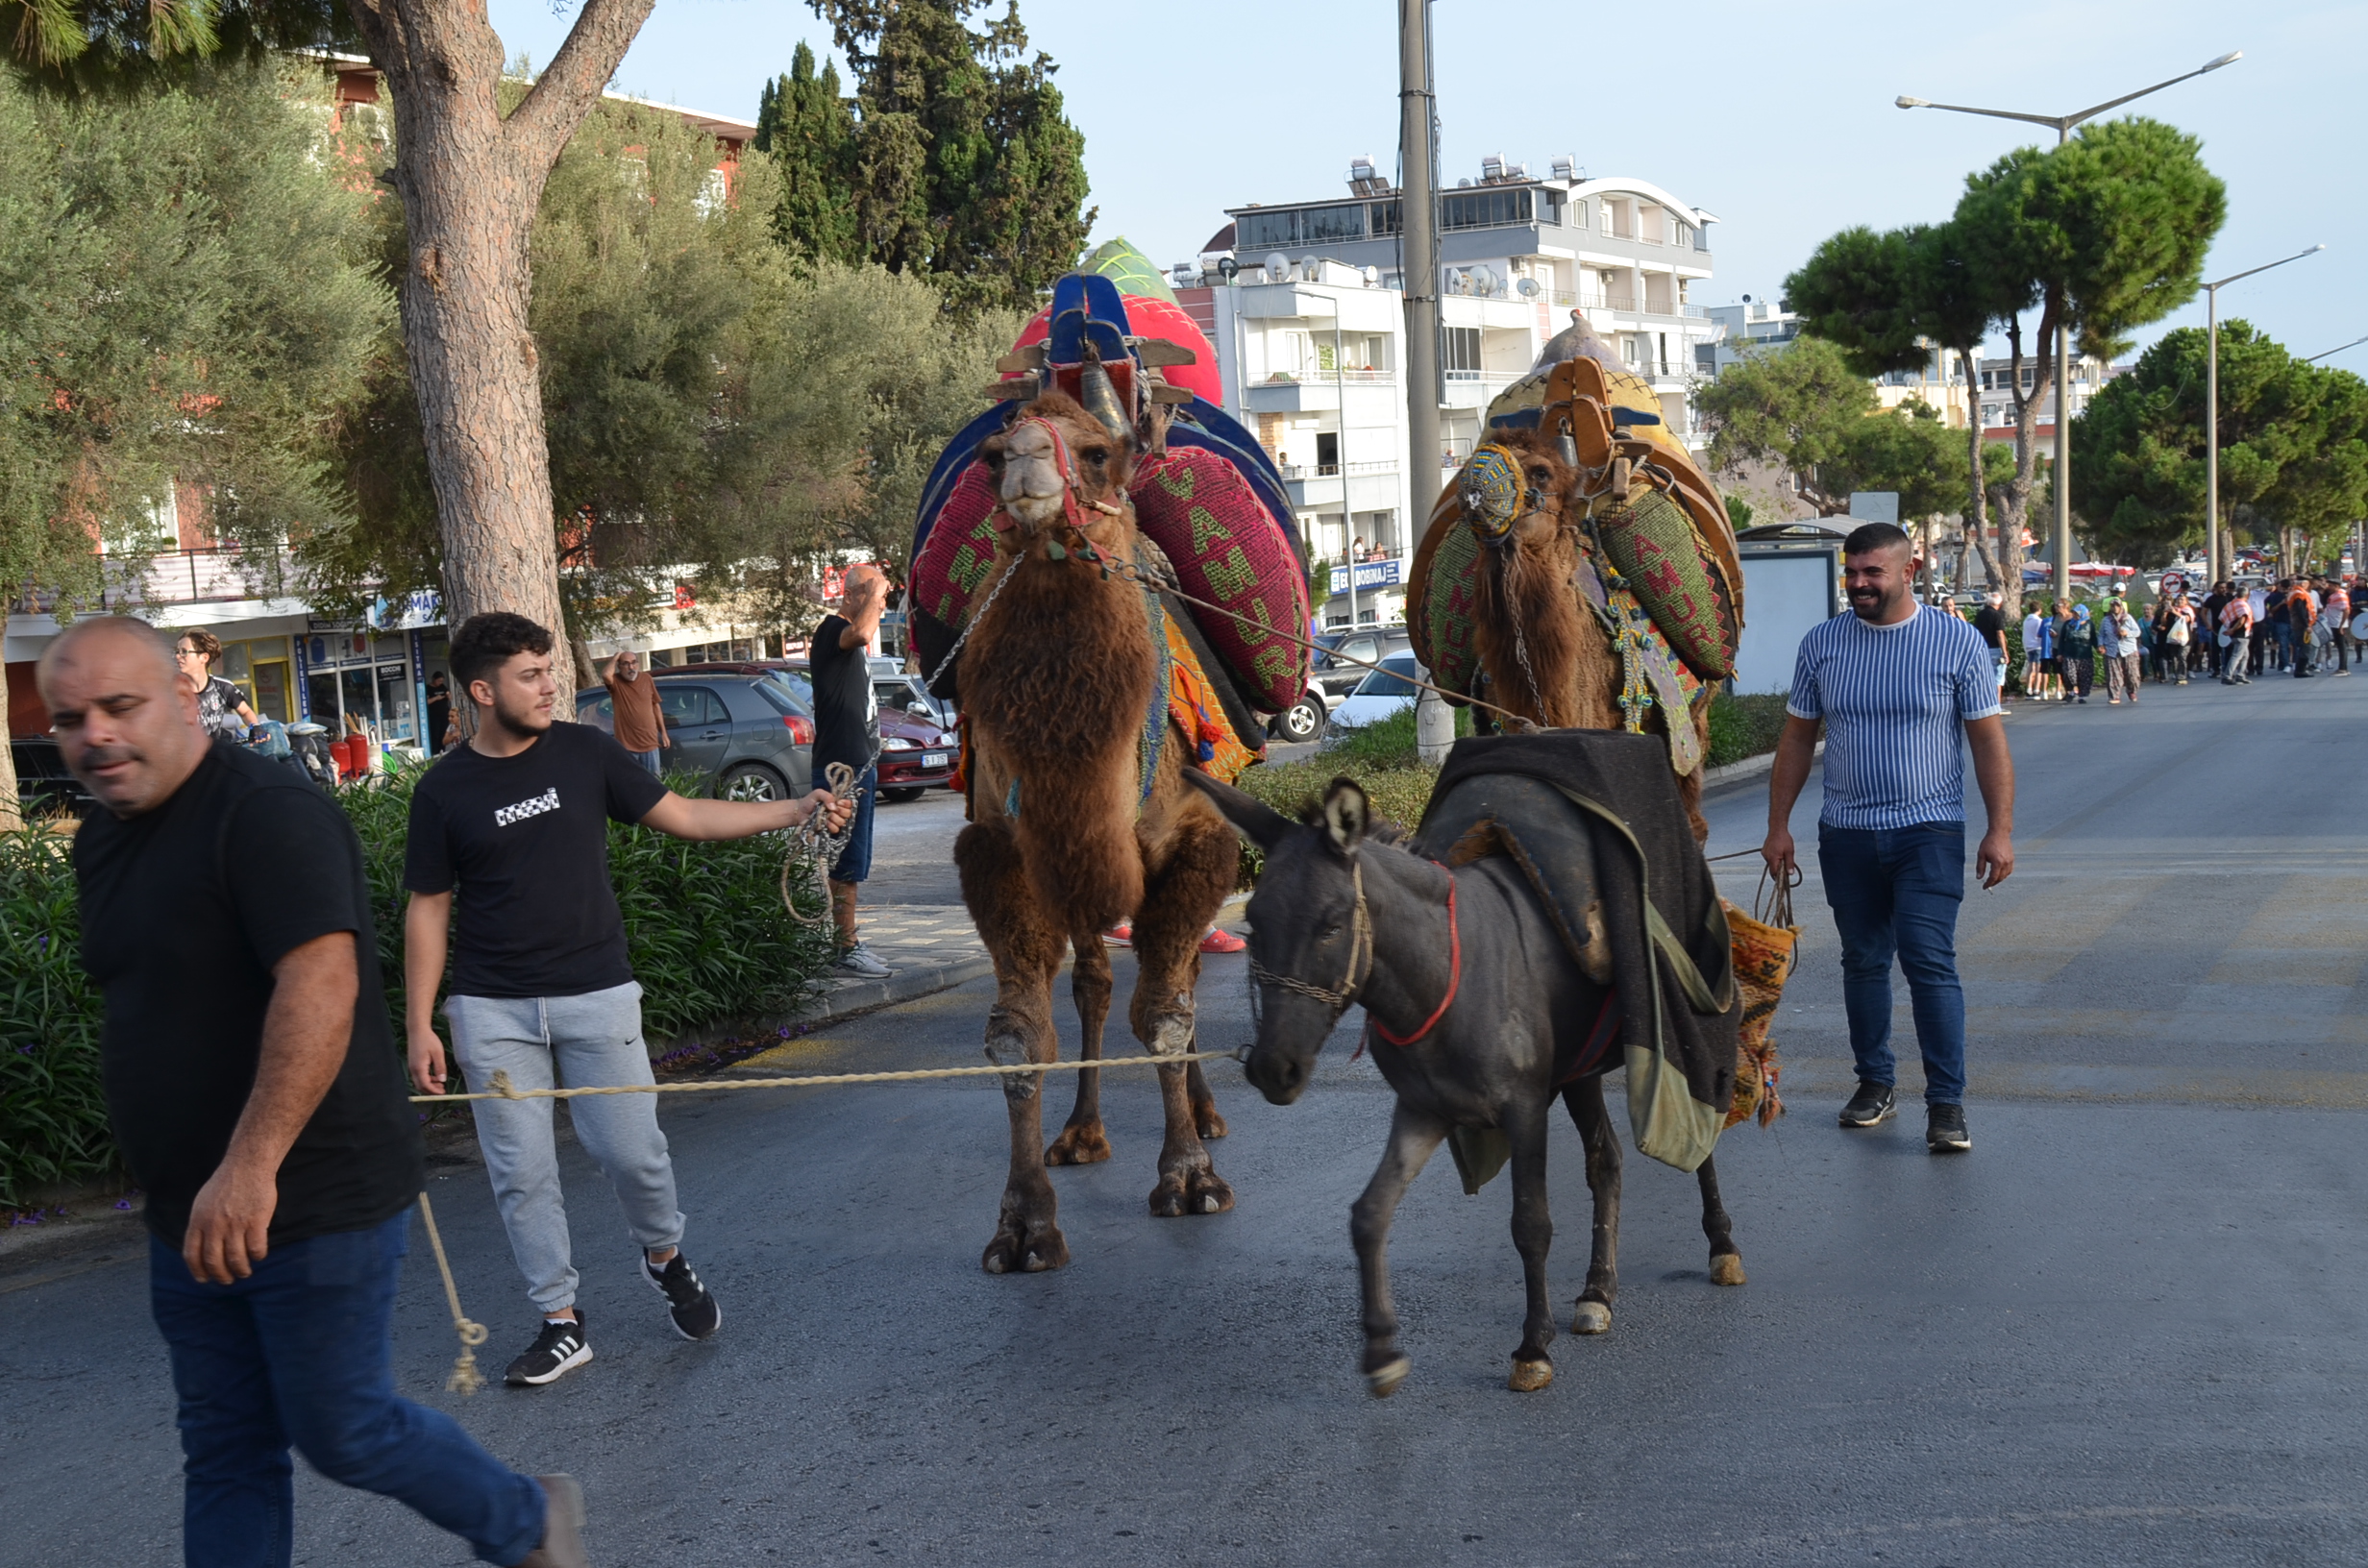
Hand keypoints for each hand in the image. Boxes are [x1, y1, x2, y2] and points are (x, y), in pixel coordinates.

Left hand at [183, 1158, 277, 1283]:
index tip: (204, 1279)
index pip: (192, 1255)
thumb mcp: (202, 1203)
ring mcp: (235, 1224)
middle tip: (228, 1280)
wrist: (247, 1165)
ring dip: (241, 1270)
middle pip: (214, 1261)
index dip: (198, 1271)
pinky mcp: (255, 1221)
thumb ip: (200, 1224)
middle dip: (221, 1276)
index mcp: (198, 1221)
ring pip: (236, 1259)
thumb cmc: (226, 1183)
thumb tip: (199, 1246)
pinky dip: (258, 1256)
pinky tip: (259, 1255)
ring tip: (245, 1273)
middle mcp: (214, 1226)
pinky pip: (256, 1248)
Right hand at [407, 1028, 447, 1094]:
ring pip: (419, 1082)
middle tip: (443, 1089)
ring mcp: (412, 1067)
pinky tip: (435, 1076)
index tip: (443, 1093)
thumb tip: (442, 1080)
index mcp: (419, 1067)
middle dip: (431, 1090)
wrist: (417, 1030)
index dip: (434, 1091)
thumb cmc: (428, 1040)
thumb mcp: (438, 1053)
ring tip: (441, 1083)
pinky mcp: (413, 1064)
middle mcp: (413, 1069)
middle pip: (420, 1086)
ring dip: (429, 1085)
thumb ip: (440, 1068)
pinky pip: (419, 1076)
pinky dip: (427, 1079)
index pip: (425, 1085)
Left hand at [799, 787, 851, 832]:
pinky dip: (831, 826)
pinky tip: (825, 823)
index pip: (849, 804)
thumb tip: (834, 807)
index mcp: (837, 802)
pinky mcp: (829, 828)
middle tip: (832, 810)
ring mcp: (833, 821)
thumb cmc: (809, 801)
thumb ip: (827, 796)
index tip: (838, 803)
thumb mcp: (817, 793)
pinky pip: (836, 829)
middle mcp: (837, 811)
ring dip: (834, 819)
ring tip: (827, 816)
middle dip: (841, 812)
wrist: (799, 812)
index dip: (846, 804)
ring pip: (842, 822)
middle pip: (848, 814)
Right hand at [1761, 824, 1796, 881]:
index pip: (1774, 873)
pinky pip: (1769, 858)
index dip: (1779, 877)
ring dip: (1777, 862)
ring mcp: (1764, 854)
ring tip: (1783, 855)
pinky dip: (1774, 858)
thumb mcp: (1790, 852)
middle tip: (1786, 864)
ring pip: (1771, 863)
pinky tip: (1779, 851)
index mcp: (1773, 858)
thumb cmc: (1784, 839)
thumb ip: (1790, 863)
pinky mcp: (1764, 851)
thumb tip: (1790, 874)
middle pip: (1772, 869)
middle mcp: (1766, 857)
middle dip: (1779, 869)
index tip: (1784, 878)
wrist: (1777, 828)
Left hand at [1976, 829, 2013, 888]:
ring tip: (1992, 880)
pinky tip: (1999, 874)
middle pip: (2000, 878)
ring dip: (1999, 879)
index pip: (1993, 877)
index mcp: (1997, 862)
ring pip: (2006, 875)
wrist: (1999, 833)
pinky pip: (2009, 870)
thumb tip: (1979, 878)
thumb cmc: (1989, 842)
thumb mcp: (1981, 854)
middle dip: (1993, 883)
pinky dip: (2004, 874)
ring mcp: (2010, 861)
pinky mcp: (2012, 859)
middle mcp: (2006, 863)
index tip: (1984, 887)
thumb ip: (1980, 867)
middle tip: (1987, 884)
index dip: (1988, 884)